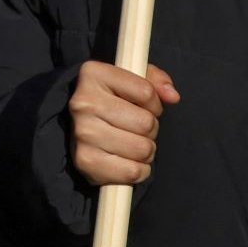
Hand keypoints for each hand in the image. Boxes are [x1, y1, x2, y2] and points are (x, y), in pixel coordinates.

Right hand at [69, 60, 180, 187]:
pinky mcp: (86, 161)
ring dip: (145, 150)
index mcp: (93, 74)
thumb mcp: (131, 80)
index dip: (154, 103)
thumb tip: (172, 96)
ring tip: (131, 143)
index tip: (144, 106)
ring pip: (143, 149)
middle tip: (136, 128)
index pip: (146, 92)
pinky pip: (133, 171)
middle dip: (150, 129)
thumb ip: (155, 81)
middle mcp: (83, 103)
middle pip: (146, 123)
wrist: (75, 126)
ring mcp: (83, 133)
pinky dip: (138, 170)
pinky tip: (126, 160)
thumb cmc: (110, 102)